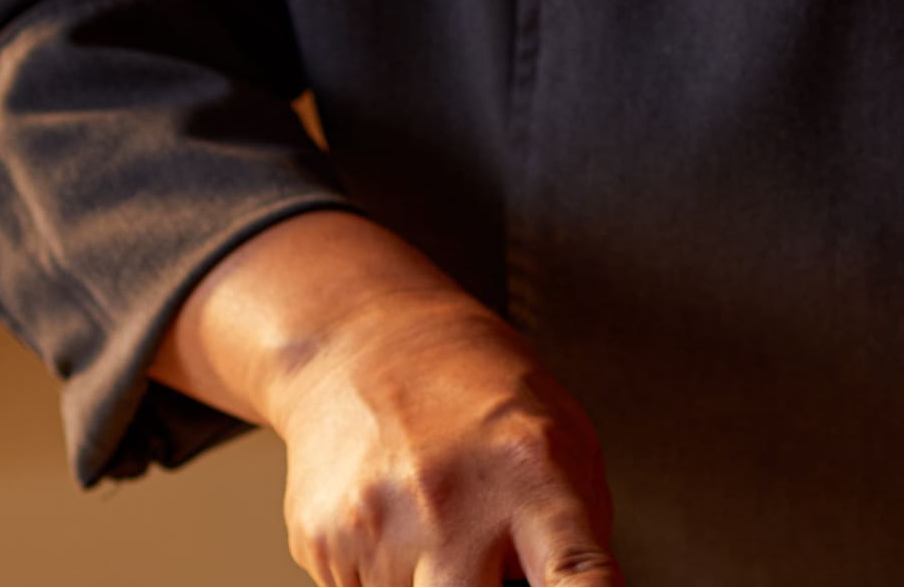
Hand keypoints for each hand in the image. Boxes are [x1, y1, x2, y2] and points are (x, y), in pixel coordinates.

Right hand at [150, 211, 623, 586]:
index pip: (577, 581)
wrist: (359, 341)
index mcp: (529, 473)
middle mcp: (450, 506)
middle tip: (491, 560)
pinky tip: (401, 523)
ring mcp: (379, 530)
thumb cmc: (471, 386)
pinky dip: (392, 574)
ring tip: (446, 527)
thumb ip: (580, 529)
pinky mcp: (323, 545)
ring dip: (440, 584)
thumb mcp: (563, 435)